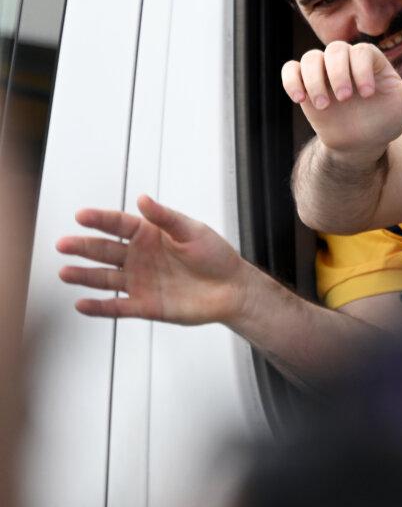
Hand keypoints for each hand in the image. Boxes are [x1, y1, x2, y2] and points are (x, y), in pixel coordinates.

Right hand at [57, 194, 249, 324]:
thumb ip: (166, 218)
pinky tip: (82, 304)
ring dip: (85, 276)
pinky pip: (117, 307)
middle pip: (105, 250)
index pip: (119, 224)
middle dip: (84, 247)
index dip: (100, 220)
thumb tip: (143, 199)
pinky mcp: (145, 305)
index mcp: (150, 235)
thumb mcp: (193, 231)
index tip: (82, 216)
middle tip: (64, 244)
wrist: (232, 288)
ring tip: (65, 273)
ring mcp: (140, 281)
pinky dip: (100, 307)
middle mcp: (140, 257)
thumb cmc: (216, 256)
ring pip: (105, 278)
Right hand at [281, 43, 401, 161]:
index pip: (361, 51)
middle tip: (346, 99)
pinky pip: (290, 70)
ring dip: (313, 79)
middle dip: (338, 73)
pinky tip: (301, 100)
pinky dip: (292, 81)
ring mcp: (324, 71)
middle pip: (333, 50)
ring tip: (322, 105)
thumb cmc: (387, 121)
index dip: (361, 70)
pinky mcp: (305, 83)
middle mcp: (346, 61)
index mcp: (371, 60)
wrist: (361, 145)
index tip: (368, 94)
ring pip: (309, 58)